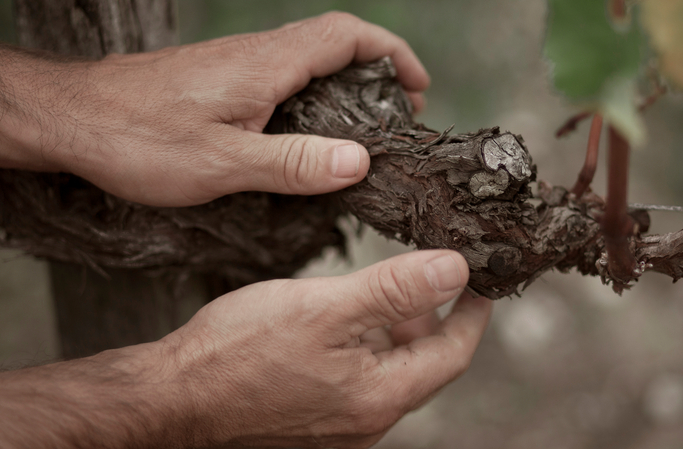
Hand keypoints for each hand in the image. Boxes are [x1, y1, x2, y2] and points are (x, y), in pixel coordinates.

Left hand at [0, 12, 429, 205]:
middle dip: (377, 71)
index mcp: (267, 65)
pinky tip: (307, 134)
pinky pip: (282, 76)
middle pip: (334, 42)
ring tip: (365, 128)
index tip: (418, 86)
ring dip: (346, 84)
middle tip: (398, 114)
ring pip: (308, 59)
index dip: (392, 54)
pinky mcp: (220, 80)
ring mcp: (237, 66)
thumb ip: (293, 162)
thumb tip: (359, 162)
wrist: (74, 120)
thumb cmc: (139, 138)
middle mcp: (256, 56)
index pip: (347, 36)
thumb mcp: (223, 163)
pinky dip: (313, 96)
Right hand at [160, 250, 491, 447]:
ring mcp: (338, 426)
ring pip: (388, 371)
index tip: (483, 282)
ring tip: (388, 293)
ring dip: (397, 332)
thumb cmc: (241, 352)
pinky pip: (358, 380)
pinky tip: (344, 322)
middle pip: (421, 365)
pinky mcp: (313, 420)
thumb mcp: (325, 308)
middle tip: (434, 278)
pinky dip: (366, 347)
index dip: (472, 314)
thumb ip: (394, 290)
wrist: (174, 396)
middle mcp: (365, 421)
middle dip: (434, 320)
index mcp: (379, 397)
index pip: (451, 354)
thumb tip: (454, 269)